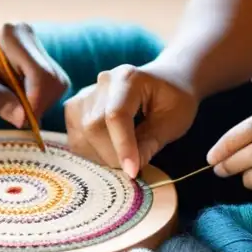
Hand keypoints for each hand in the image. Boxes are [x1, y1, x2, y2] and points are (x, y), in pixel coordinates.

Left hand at [0, 23, 69, 126]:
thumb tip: (24, 119)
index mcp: (13, 36)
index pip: (42, 76)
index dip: (35, 104)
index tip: (18, 121)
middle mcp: (30, 37)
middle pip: (55, 82)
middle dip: (38, 106)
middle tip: (13, 116)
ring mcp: (38, 48)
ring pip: (57, 86)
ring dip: (38, 105)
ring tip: (12, 107)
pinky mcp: (42, 61)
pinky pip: (52, 88)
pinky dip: (38, 102)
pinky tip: (17, 101)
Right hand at [64, 65, 197, 176]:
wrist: (167, 81)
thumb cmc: (175, 100)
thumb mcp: (173, 122)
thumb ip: (151, 143)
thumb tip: (130, 169)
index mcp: (128, 78)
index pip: (115, 115)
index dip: (122, 146)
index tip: (133, 172)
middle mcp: (102, 82)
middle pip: (93, 126)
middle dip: (112, 154)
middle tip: (134, 166)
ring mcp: (86, 94)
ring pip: (81, 135)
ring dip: (102, 155)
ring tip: (124, 156)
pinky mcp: (76, 109)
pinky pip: (76, 138)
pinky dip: (92, 152)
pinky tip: (111, 151)